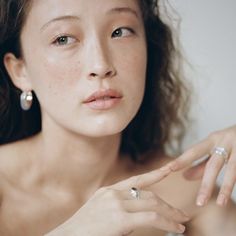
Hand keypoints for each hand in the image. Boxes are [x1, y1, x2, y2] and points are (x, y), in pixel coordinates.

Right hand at [45, 167, 188, 235]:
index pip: (137, 180)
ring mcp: (116, 204)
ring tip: (182, 221)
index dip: (155, 174)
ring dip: (170, 213)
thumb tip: (136, 217)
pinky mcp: (120, 219)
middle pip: (148, 194)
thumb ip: (117, 210)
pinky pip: (151, 218)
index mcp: (108, 191)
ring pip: (152, 204)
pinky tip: (176, 229)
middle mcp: (113, 194)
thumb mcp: (99, 213)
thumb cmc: (82, 232)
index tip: (169, 169)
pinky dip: (167, 223)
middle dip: (167, 204)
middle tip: (180, 213)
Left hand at [166, 125, 235, 206]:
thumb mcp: (214, 147)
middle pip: (213, 165)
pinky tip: (228, 196)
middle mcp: (225, 142)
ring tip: (220, 204)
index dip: (182, 160)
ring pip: (232, 171)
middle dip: (206, 184)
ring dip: (226, 188)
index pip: (194, 151)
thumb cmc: (230, 140)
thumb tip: (184, 177)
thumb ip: (201, 162)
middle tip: (198, 202)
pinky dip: (235, 183)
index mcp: (212, 139)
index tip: (169, 168)